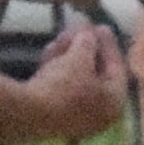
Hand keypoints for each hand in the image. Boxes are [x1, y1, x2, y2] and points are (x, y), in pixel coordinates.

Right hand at [3, 21, 131, 141]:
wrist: (27, 114)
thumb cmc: (64, 86)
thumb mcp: (79, 58)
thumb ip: (87, 42)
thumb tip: (88, 34)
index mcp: (114, 102)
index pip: (116, 68)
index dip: (108, 44)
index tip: (101, 26)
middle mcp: (99, 114)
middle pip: (94, 73)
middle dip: (84, 48)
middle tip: (76, 28)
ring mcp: (75, 118)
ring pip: (75, 79)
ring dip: (67, 56)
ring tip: (58, 39)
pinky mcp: (52, 118)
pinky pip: (60, 89)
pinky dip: (56, 70)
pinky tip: (47, 54)